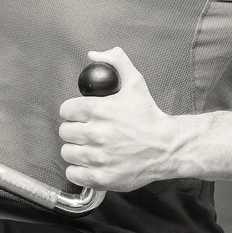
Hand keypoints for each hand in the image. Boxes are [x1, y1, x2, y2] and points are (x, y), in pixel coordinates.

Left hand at [59, 47, 175, 191]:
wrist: (167, 147)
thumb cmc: (149, 116)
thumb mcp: (135, 82)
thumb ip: (115, 61)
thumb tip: (93, 54)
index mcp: (99, 110)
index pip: (66, 110)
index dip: (73, 112)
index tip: (81, 115)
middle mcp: (96, 133)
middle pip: (64, 132)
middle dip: (74, 130)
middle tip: (88, 131)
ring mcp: (98, 157)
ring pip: (67, 152)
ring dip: (76, 150)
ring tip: (90, 147)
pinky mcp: (101, 177)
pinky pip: (73, 174)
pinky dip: (79, 170)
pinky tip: (91, 163)